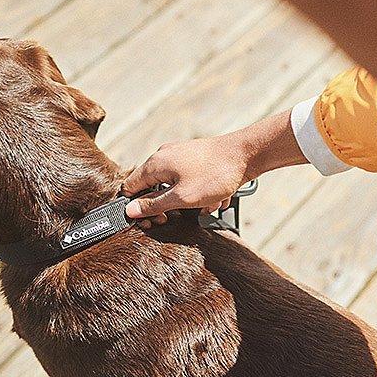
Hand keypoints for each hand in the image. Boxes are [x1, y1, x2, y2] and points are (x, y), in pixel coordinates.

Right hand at [122, 110, 307, 225]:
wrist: (247, 155)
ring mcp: (181, 155)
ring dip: (187, 201)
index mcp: (155, 164)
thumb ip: (154, 205)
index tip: (149, 221)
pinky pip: (191, 181)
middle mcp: (165, 156)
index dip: (135, 207)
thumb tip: (131, 211)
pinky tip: (216, 198)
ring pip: (174, 186)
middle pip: (151, 187)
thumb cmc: (215, 174)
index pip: (129, 187)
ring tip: (205, 205)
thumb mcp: (182, 197)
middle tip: (173, 217)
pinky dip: (200, 193)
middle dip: (164, 206)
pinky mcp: (197, 159)